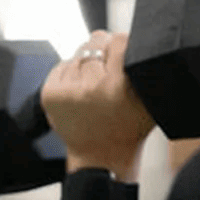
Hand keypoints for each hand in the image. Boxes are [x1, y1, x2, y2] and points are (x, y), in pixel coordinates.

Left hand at [40, 31, 153, 175]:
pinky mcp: (50, 93)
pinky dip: (73, 73)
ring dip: (88, 63)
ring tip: (96, 85)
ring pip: (79, 53)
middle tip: (110, 69)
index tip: (124, 51)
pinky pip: (63, 64)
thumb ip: (147, 70)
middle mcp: (89, 86)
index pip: (118, 40)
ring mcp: (66, 90)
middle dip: (105, 51)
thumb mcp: (150, 102)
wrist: (100, 160)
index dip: (123, 43)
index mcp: (116, 87)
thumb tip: (139, 40)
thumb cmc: (128, 132)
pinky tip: (82, 90)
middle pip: (96, 42)